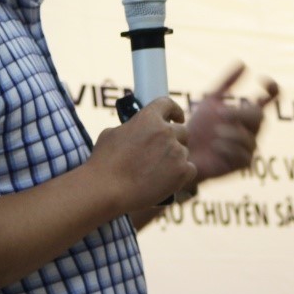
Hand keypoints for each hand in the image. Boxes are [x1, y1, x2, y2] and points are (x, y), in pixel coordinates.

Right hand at [90, 95, 196, 209]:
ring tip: (156, 172)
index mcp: (148, 118)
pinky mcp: (182, 172)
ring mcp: (176, 152)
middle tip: (164, 151)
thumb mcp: (111, 134)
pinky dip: (180, 175)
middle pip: (182, 131)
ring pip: (184, 152)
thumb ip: (130, 128)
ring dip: (175, 159)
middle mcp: (166, 132)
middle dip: (175, 139)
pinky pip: (190, 169)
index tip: (177, 117)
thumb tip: (135, 130)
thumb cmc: (103, 163)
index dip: (174, 111)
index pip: (168, 104)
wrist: (107, 190)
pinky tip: (166, 181)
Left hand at [186, 63, 278, 182]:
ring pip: (251, 138)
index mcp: (246, 113)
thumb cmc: (197, 127)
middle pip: (259, 117)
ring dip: (232, 133)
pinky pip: (245, 156)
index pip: (270, 100)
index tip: (263, 80)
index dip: (272, 89)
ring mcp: (248, 147)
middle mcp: (250, 129)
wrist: (182, 152)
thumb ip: (226, 83)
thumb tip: (243, 63)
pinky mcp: (241, 164)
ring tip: (215, 134)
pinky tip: (216, 146)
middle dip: (240, 114)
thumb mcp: (209, 101)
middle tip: (220, 113)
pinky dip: (229, 149)